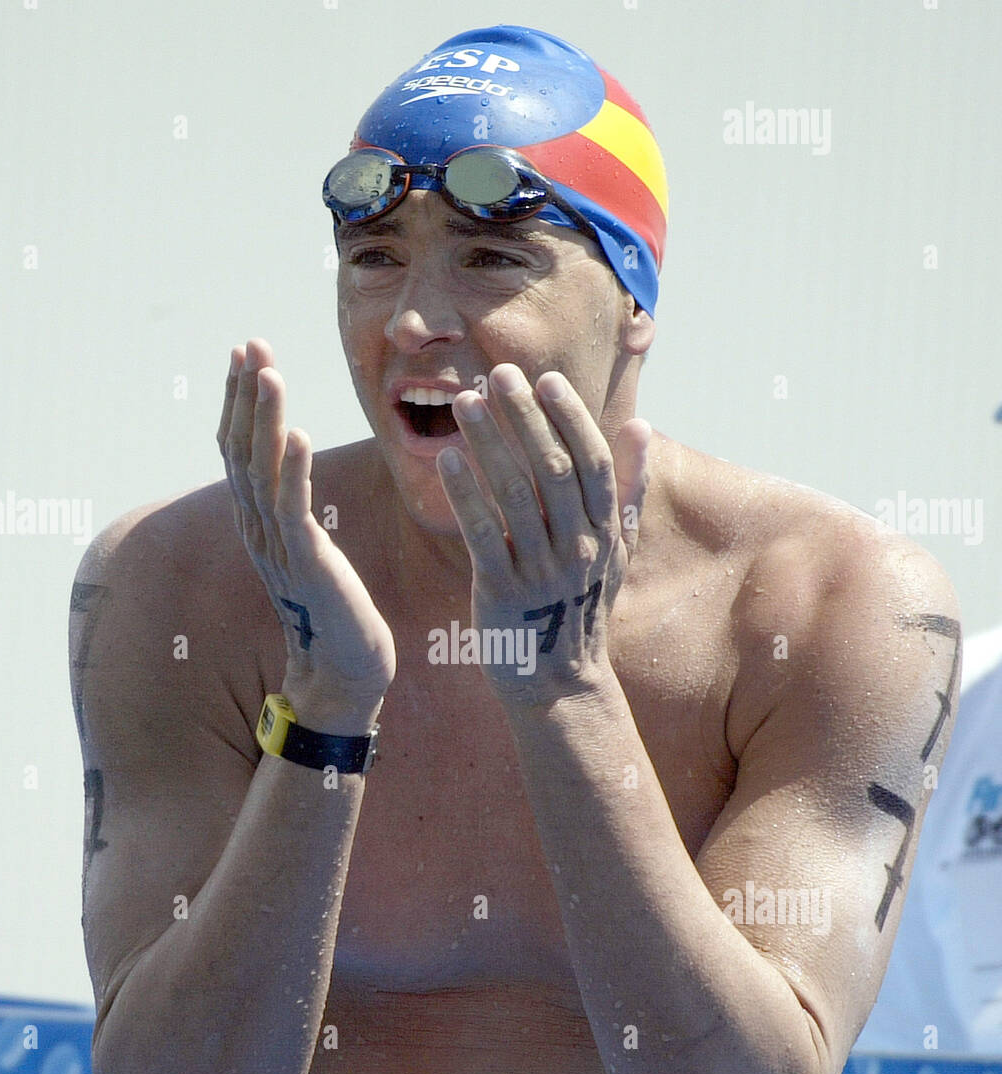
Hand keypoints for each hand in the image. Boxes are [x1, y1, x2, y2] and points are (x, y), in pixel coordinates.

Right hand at [218, 340, 395, 712]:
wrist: (346, 670)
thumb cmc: (338, 609)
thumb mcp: (311, 549)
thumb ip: (297, 510)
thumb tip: (296, 468)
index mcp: (260, 523)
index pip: (240, 448)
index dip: (239, 399)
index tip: (246, 351)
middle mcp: (259, 530)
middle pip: (241, 450)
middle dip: (246, 394)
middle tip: (250, 344)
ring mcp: (279, 548)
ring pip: (263, 472)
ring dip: (267, 419)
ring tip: (271, 373)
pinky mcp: (307, 565)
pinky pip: (294, 511)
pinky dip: (295, 471)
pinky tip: (302, 435)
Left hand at [436, 363, 650, 702]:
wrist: (559, 683)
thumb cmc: (582, 607)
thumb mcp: (617, 551)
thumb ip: (627, 488)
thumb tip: (641, 425)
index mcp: (605, 532)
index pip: (591, 462)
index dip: (570, 418)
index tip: (545, 379)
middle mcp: (579, 548)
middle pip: (553, 470)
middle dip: (526, 418)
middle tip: (499, 374)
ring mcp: (541, 571)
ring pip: (516, 496)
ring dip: (490, 444)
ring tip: (465, 402)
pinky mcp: (503, 593)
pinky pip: (483, 535)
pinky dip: (466, 494)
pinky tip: (447, 460)